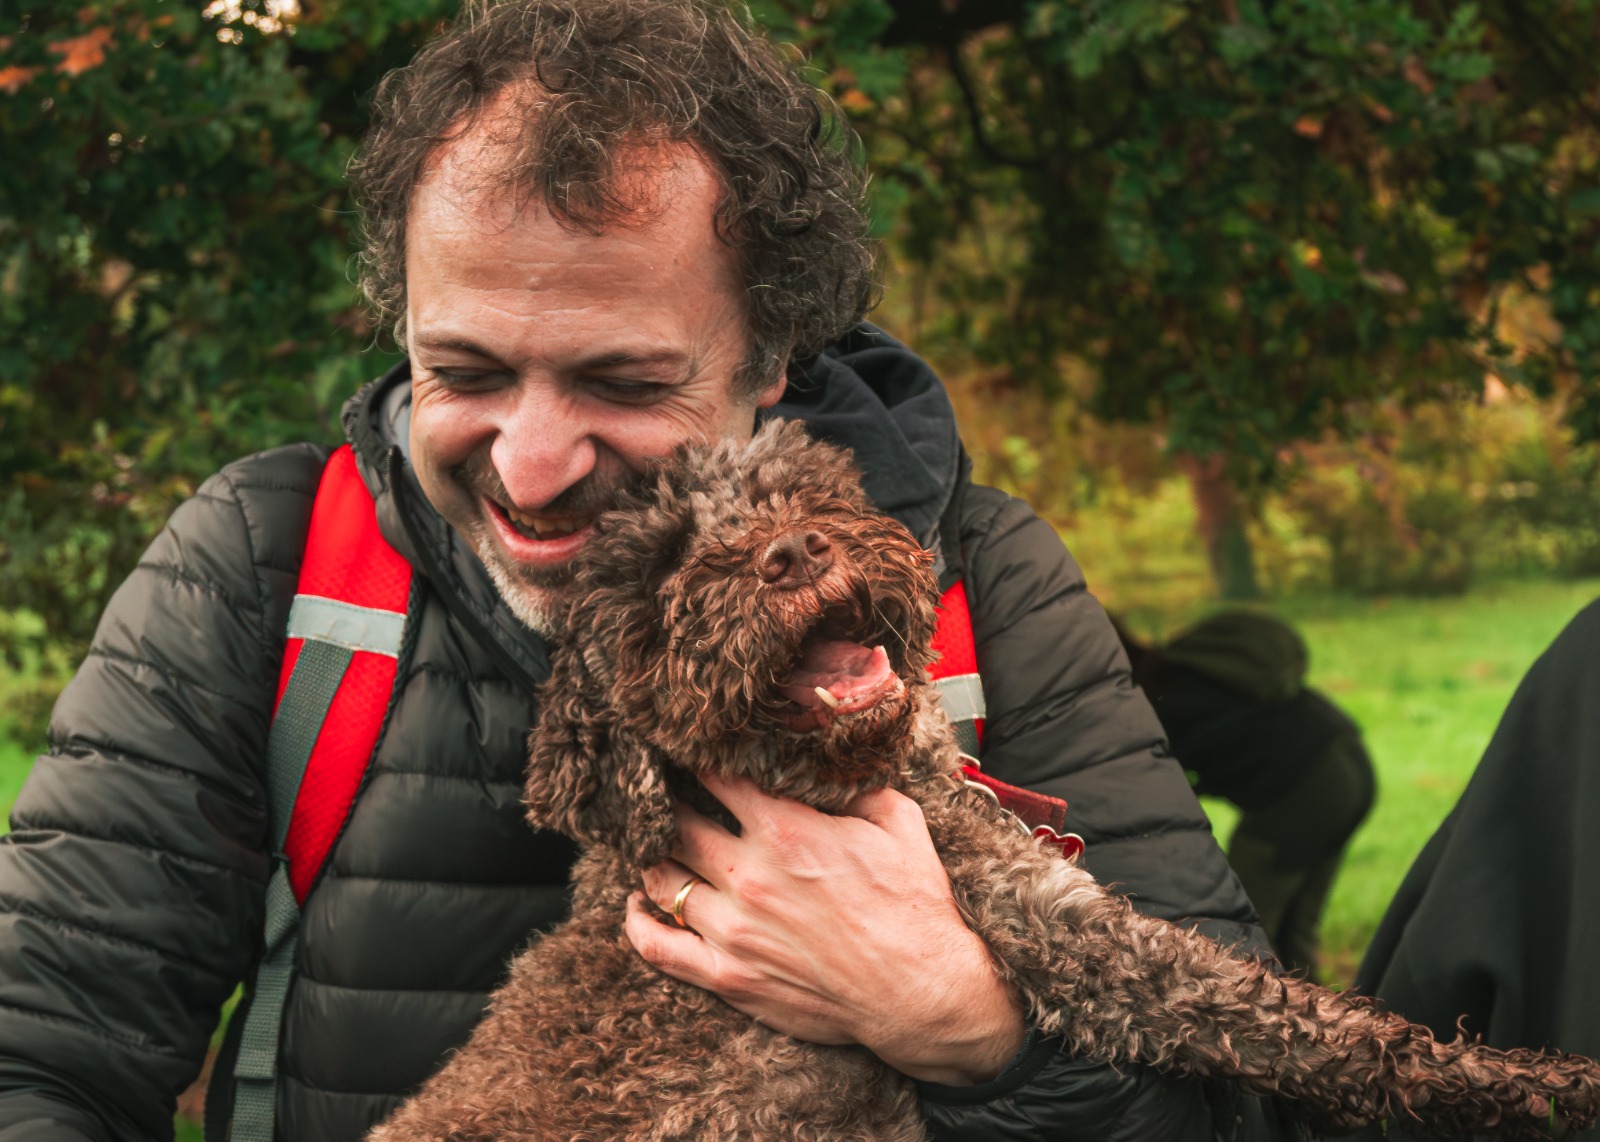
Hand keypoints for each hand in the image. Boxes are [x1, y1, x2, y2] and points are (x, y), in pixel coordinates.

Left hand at [623, 772, 1026, 1084]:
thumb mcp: (898, 823)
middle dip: (668, 801)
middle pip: (676, 823)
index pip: (716, 776)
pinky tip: (640, 902)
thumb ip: (854, 786)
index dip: (698, 757)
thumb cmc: (915, 908)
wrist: (921, 994)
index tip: (691, 751)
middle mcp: (750, 876)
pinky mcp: (727, 976)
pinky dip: (637, 920)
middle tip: (665, 793)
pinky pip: (656, 945)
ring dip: (653, 855)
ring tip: (656, 843)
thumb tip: (827, 761)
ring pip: (660, 878)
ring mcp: (733, 930)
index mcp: (788, 831)